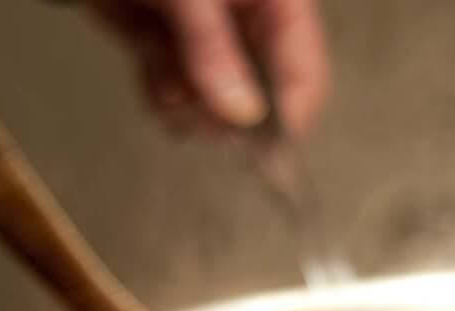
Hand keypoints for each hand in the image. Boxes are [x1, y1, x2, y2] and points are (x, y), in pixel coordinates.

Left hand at [85, 0, 330, 137]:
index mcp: (274, 2)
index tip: (263, 152)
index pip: (303, 70)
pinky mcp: (169, 48)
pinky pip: (177, 94)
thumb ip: (213, 49)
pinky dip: (161, 96)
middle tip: (201, 116)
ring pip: (213, 103)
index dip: (288, 114)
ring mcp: (207, 39)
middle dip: (226, 115)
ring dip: (188, 106)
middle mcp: (246, 23)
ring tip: (167, 82)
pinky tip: (151, 73)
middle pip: (259, 96)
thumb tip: (240, 111)